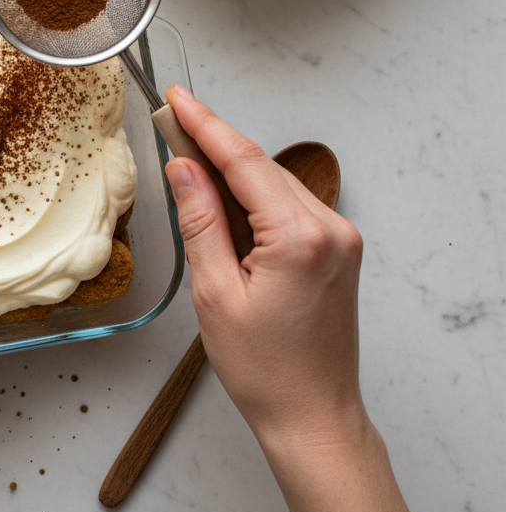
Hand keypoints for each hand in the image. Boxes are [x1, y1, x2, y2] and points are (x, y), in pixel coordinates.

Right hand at [165, 85, 429, 511]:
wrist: (312, 413)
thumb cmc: (264, 368)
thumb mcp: (215, 292)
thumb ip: (200, 221)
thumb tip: (185, 169)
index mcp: (298, 237)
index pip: (243, 161)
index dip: (205, 125)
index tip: (178, 98)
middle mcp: (330, 228)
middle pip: (261, 165)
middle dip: (214, 141)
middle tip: (171, 120)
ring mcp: (340, 237)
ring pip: (275, 182)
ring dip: (232, 168)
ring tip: (187, 157)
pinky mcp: (338, 249)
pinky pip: (289, 204)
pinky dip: (254, 194)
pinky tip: (222, 195)